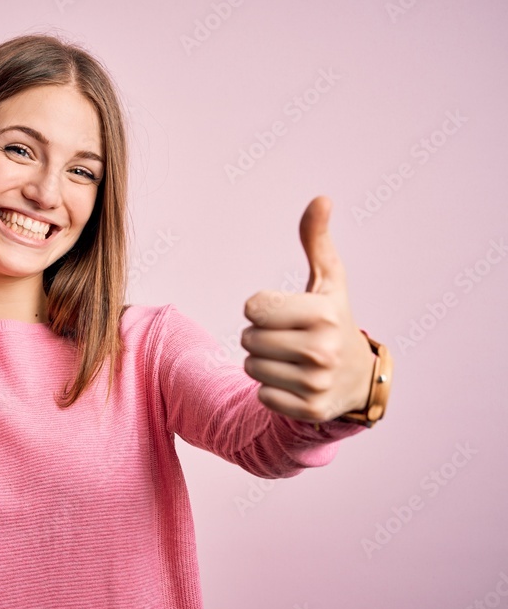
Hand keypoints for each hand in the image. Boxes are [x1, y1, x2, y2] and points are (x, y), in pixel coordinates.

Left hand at [240, 196, 376, 422]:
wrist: (359, 379)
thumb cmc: (332, 320)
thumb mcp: (328, 281)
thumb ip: (316, 241)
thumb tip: (321, 198)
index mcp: (323, 313)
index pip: (252, 307)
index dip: (263, 308)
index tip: (286, 312)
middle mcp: (322, 348)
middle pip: (248, 337)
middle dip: (261, 336)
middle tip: (289, 338)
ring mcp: (316, 382)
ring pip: (250, 366)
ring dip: (263, 362)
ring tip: (292, 359)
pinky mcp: (308, 410)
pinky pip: (261, 395)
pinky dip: (271, 389)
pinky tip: (295, 382)